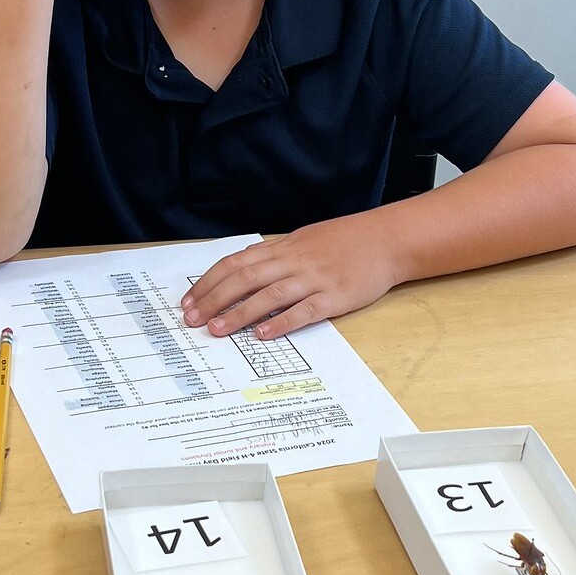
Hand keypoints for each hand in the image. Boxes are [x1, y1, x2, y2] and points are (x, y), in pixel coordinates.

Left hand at [181, 212, 401, 339]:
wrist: (386, 240)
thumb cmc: (344, 241)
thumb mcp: (303, 240)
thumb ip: (275, 256)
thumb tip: (242, 269)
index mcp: (283, 248)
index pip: (236, 263)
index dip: (209, 282)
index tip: (188, 301)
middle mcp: (294, 261)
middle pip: (245, 279)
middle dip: (214, 300)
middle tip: (192, 320)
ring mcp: (315, 279)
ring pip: (269, 295)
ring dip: (240, 313)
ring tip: (218, 330)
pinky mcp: (336, 296)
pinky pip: (304, 311)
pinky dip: (282, 322)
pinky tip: (263, 334)